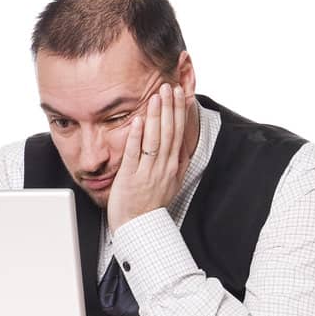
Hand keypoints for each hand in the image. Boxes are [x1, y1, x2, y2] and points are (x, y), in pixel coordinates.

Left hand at [106, 81, 191, 233]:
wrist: (139, 229)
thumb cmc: (151, 206)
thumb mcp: (171, 184)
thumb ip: (177, 164)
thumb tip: (183, 147)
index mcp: (173, 167)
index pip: (178, 133)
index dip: (179, 112)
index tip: (180, 94)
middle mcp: (163, 167)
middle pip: (169, 132)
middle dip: (169, 108)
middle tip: (169, 86)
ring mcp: (148, 172)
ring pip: (154, 139)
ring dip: (155, 116)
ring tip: (156, 96)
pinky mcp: (131, 178)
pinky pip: (135, 154)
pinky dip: (136, 137)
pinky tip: (137, 121)